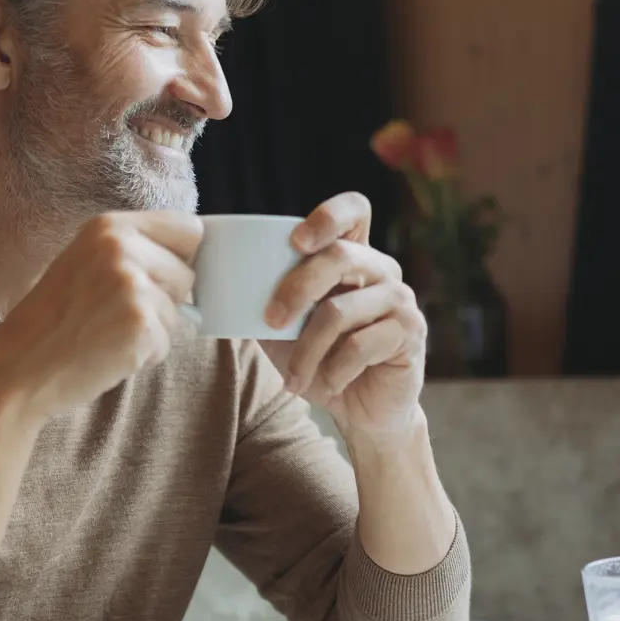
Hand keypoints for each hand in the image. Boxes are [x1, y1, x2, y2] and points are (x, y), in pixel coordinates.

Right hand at [0, 210, 201, 418]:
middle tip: (116, 312)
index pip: (188, 228)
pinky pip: (167, 342)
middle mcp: (122, 249)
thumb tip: (194, 258)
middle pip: (188, 273)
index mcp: (109, 226)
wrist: (17, 367)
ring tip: (107, 331)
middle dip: (165, 298)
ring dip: (153, 329)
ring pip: (179, 311)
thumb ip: (134, 250)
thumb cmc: (54, 319)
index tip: (163, 274)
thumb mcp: (87, 261)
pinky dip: (145, 354)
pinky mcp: (141, 326)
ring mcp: (133, 287)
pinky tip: (108, 351)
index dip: (181, 256)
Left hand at [258, 192, 425, 436]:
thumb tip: (209, 290)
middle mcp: (382, 269)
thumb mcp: (286, 330)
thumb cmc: (321, 361)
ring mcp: (400, 299)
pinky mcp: (410, 332)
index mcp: (354, 256)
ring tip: (292, 379)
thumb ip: (264, 302)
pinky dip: (332, 371)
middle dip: (296, 289)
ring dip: (307, 350)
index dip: (327, 216)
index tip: (295, 242)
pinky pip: (361, 345)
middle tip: (270, 322)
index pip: (355, 210)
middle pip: (341, 256)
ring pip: (342, 310)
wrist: (362, 410)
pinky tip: (326, 385)